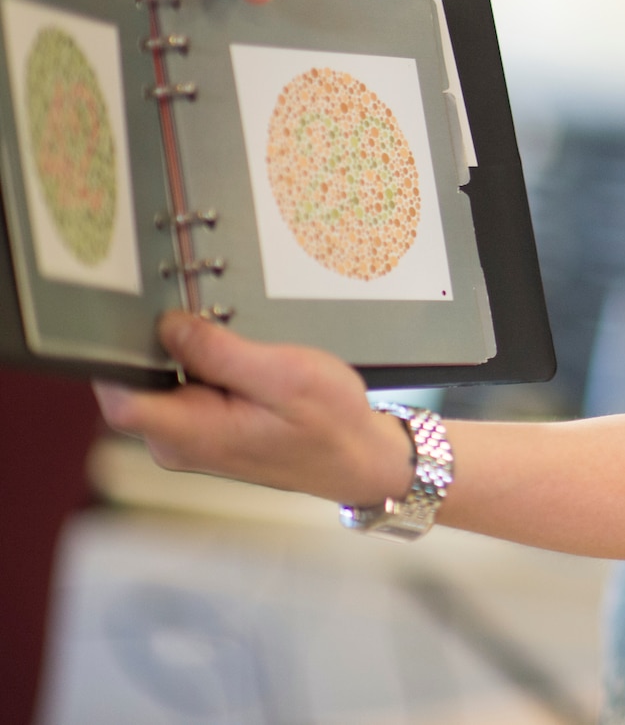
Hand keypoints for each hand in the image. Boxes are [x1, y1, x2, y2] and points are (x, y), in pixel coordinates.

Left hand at [95, 310, 412, 506]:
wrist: (356, 458)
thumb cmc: (330, 424)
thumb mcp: (285, 376)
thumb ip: (221, 353)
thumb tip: (169, 327)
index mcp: (192, 433)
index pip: (119, 397)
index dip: (118, 354)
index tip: (136, 315)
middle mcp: (178, 441)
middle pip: (135, 383)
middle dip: (159, 345)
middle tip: (203, 316)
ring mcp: (187, 438)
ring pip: (159, 382)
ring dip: (185, 354)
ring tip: (231, 338)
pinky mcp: (200, 430)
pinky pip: (180, 390)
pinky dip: (200, 366)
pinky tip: (237, 357)